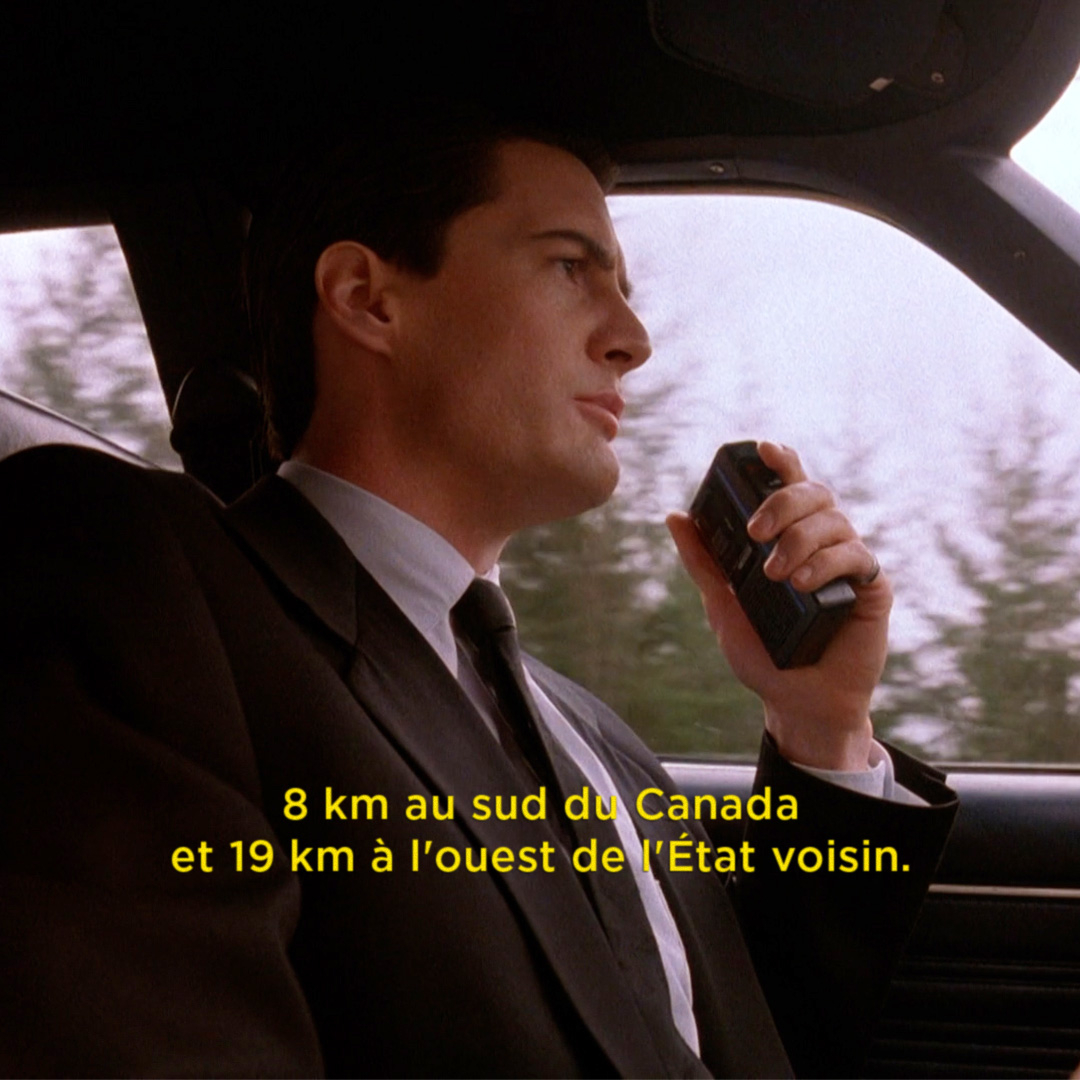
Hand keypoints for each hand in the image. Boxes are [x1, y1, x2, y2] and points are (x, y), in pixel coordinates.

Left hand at [667, 441, 891, 770]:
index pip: (790, 487)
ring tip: (777, 575)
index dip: (781, 462)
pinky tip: (803, 583)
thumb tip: (674, 516)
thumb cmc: (763, 656)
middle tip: (757, 532)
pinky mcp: (870, 588)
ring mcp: (848, 563)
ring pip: (835, 520)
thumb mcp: (722, 605)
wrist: (797, 704)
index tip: (762, 448)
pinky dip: (827, 562)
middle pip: (815, 493)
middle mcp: (821, 544)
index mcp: (789, 540)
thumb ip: (703, 562)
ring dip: (800, 539)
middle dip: (783, 502)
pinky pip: (856, 555)